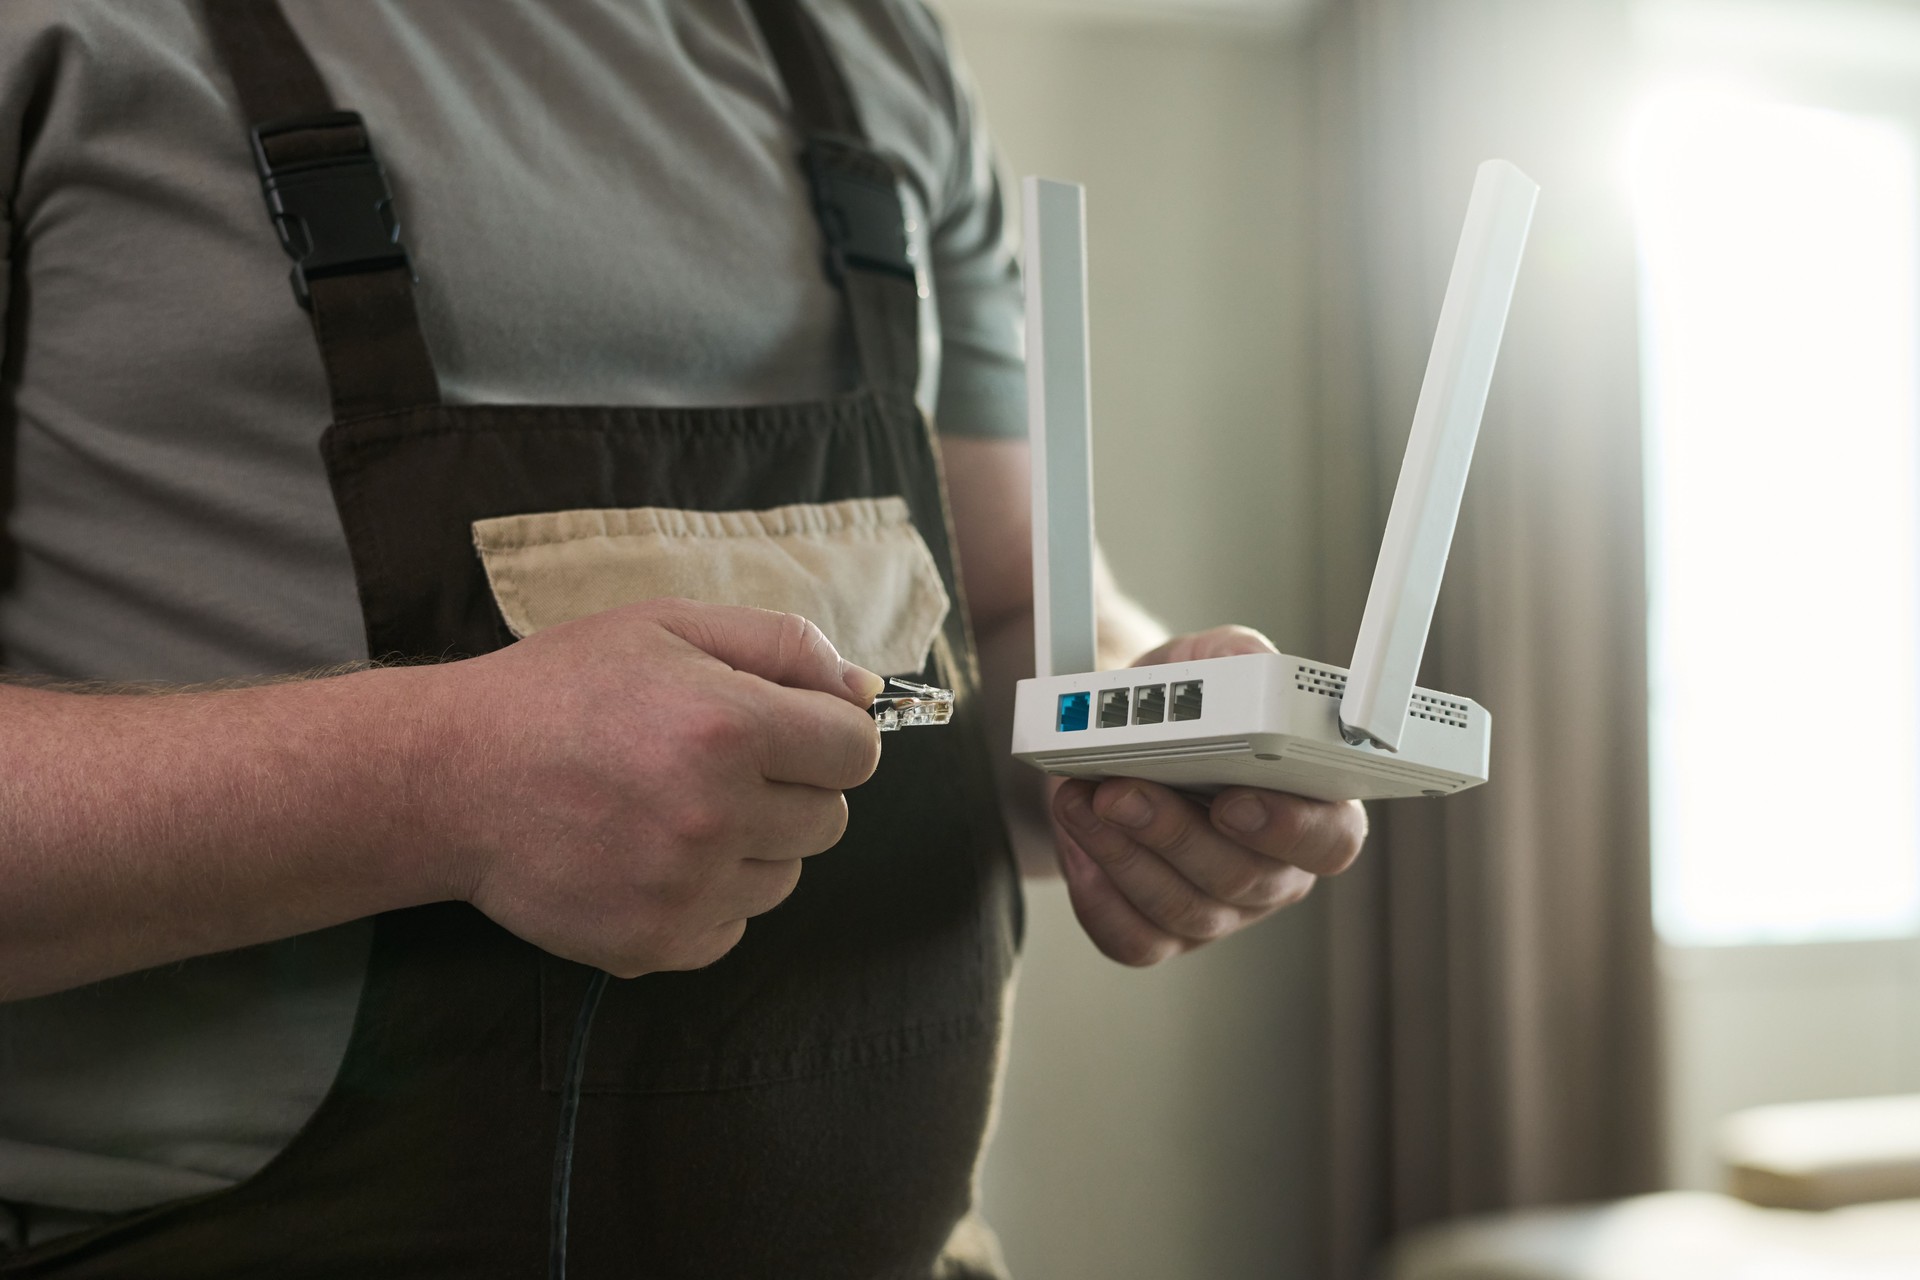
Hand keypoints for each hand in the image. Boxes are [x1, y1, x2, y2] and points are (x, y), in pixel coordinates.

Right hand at [426, 599, 883, 977]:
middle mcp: (716, 814)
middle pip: (830, 819)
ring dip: (752, 845)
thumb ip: (782, 647)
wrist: (451, 776)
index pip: (857, 751)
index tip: (788, 730)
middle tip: (717, 764)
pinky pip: (733, 926)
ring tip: (674, 808)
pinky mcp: (655, 943)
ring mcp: (686, 889)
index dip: (827, 734)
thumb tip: (868, 690)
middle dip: (791, 788)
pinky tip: (649, 855)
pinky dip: (708, 897)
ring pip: (785, 877)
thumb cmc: (562, 689)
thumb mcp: (669, 628)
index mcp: (729, 726)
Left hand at [1049, 626, 1367, 965]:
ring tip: (1081, 803)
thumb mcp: (1209, 661)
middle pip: (1245, 879)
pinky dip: (1098, 898)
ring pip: (1185, 910)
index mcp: (1312, 805)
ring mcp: (1221, 909)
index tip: (1234, 801)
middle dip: (1175, 834)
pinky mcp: (1163, 933)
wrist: (1108, 735)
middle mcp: (1275, 868)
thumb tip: (1245, 670)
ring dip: (1124, 856)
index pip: (1332, 838)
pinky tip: (1077, 848)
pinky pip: (1135, 940)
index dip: (1291, 829)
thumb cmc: (1175, 702)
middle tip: (1120, 790)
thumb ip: (1237, 661)